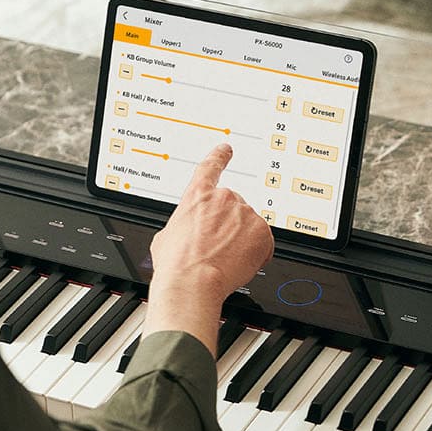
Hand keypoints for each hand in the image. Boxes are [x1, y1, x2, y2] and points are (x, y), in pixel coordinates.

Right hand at [143, 143, 273, 353]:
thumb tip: (184, 233)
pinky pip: (264, 242)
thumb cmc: (176, 263)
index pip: (211, 167)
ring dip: (242, 241)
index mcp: (198, 195)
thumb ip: (183, 225)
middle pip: (233, 208)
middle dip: (229, 226)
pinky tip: (239, 264)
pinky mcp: (262, 232)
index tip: (226, 149)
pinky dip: (256, 254)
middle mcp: (224, 198)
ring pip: (249, 226)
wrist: (192, 282)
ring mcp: (245, 214)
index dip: (219, 157)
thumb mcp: (167, 236)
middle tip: (217, 248)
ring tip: (225, 259)